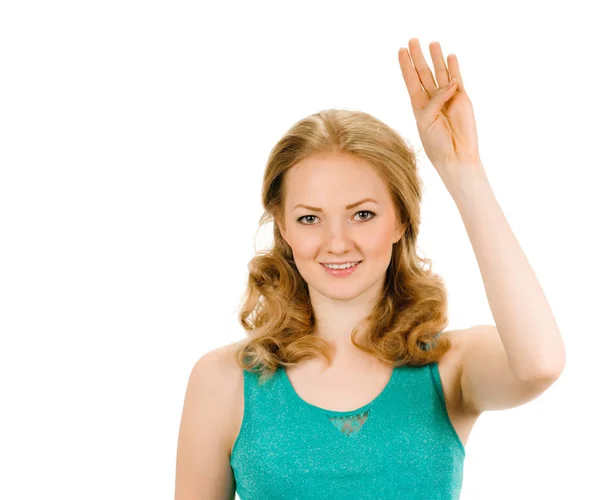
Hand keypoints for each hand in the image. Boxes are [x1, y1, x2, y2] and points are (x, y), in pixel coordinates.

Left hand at [398, 38, 481, 179]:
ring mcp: (448, 98)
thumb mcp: (427, 121)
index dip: (406, 66)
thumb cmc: (436, 144)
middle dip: (418, 57)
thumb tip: (450, 82)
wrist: (455, 156)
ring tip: (432, 43)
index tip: (401, 50)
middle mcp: (433, 100)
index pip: (411, 81)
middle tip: (413, 40)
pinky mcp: (462, 99)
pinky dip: (454, 68)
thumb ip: (435, 101)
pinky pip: (457, 80)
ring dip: (436, 58)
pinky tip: (450, 56)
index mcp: (419, 106)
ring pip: (440, 74)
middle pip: (424, 73)